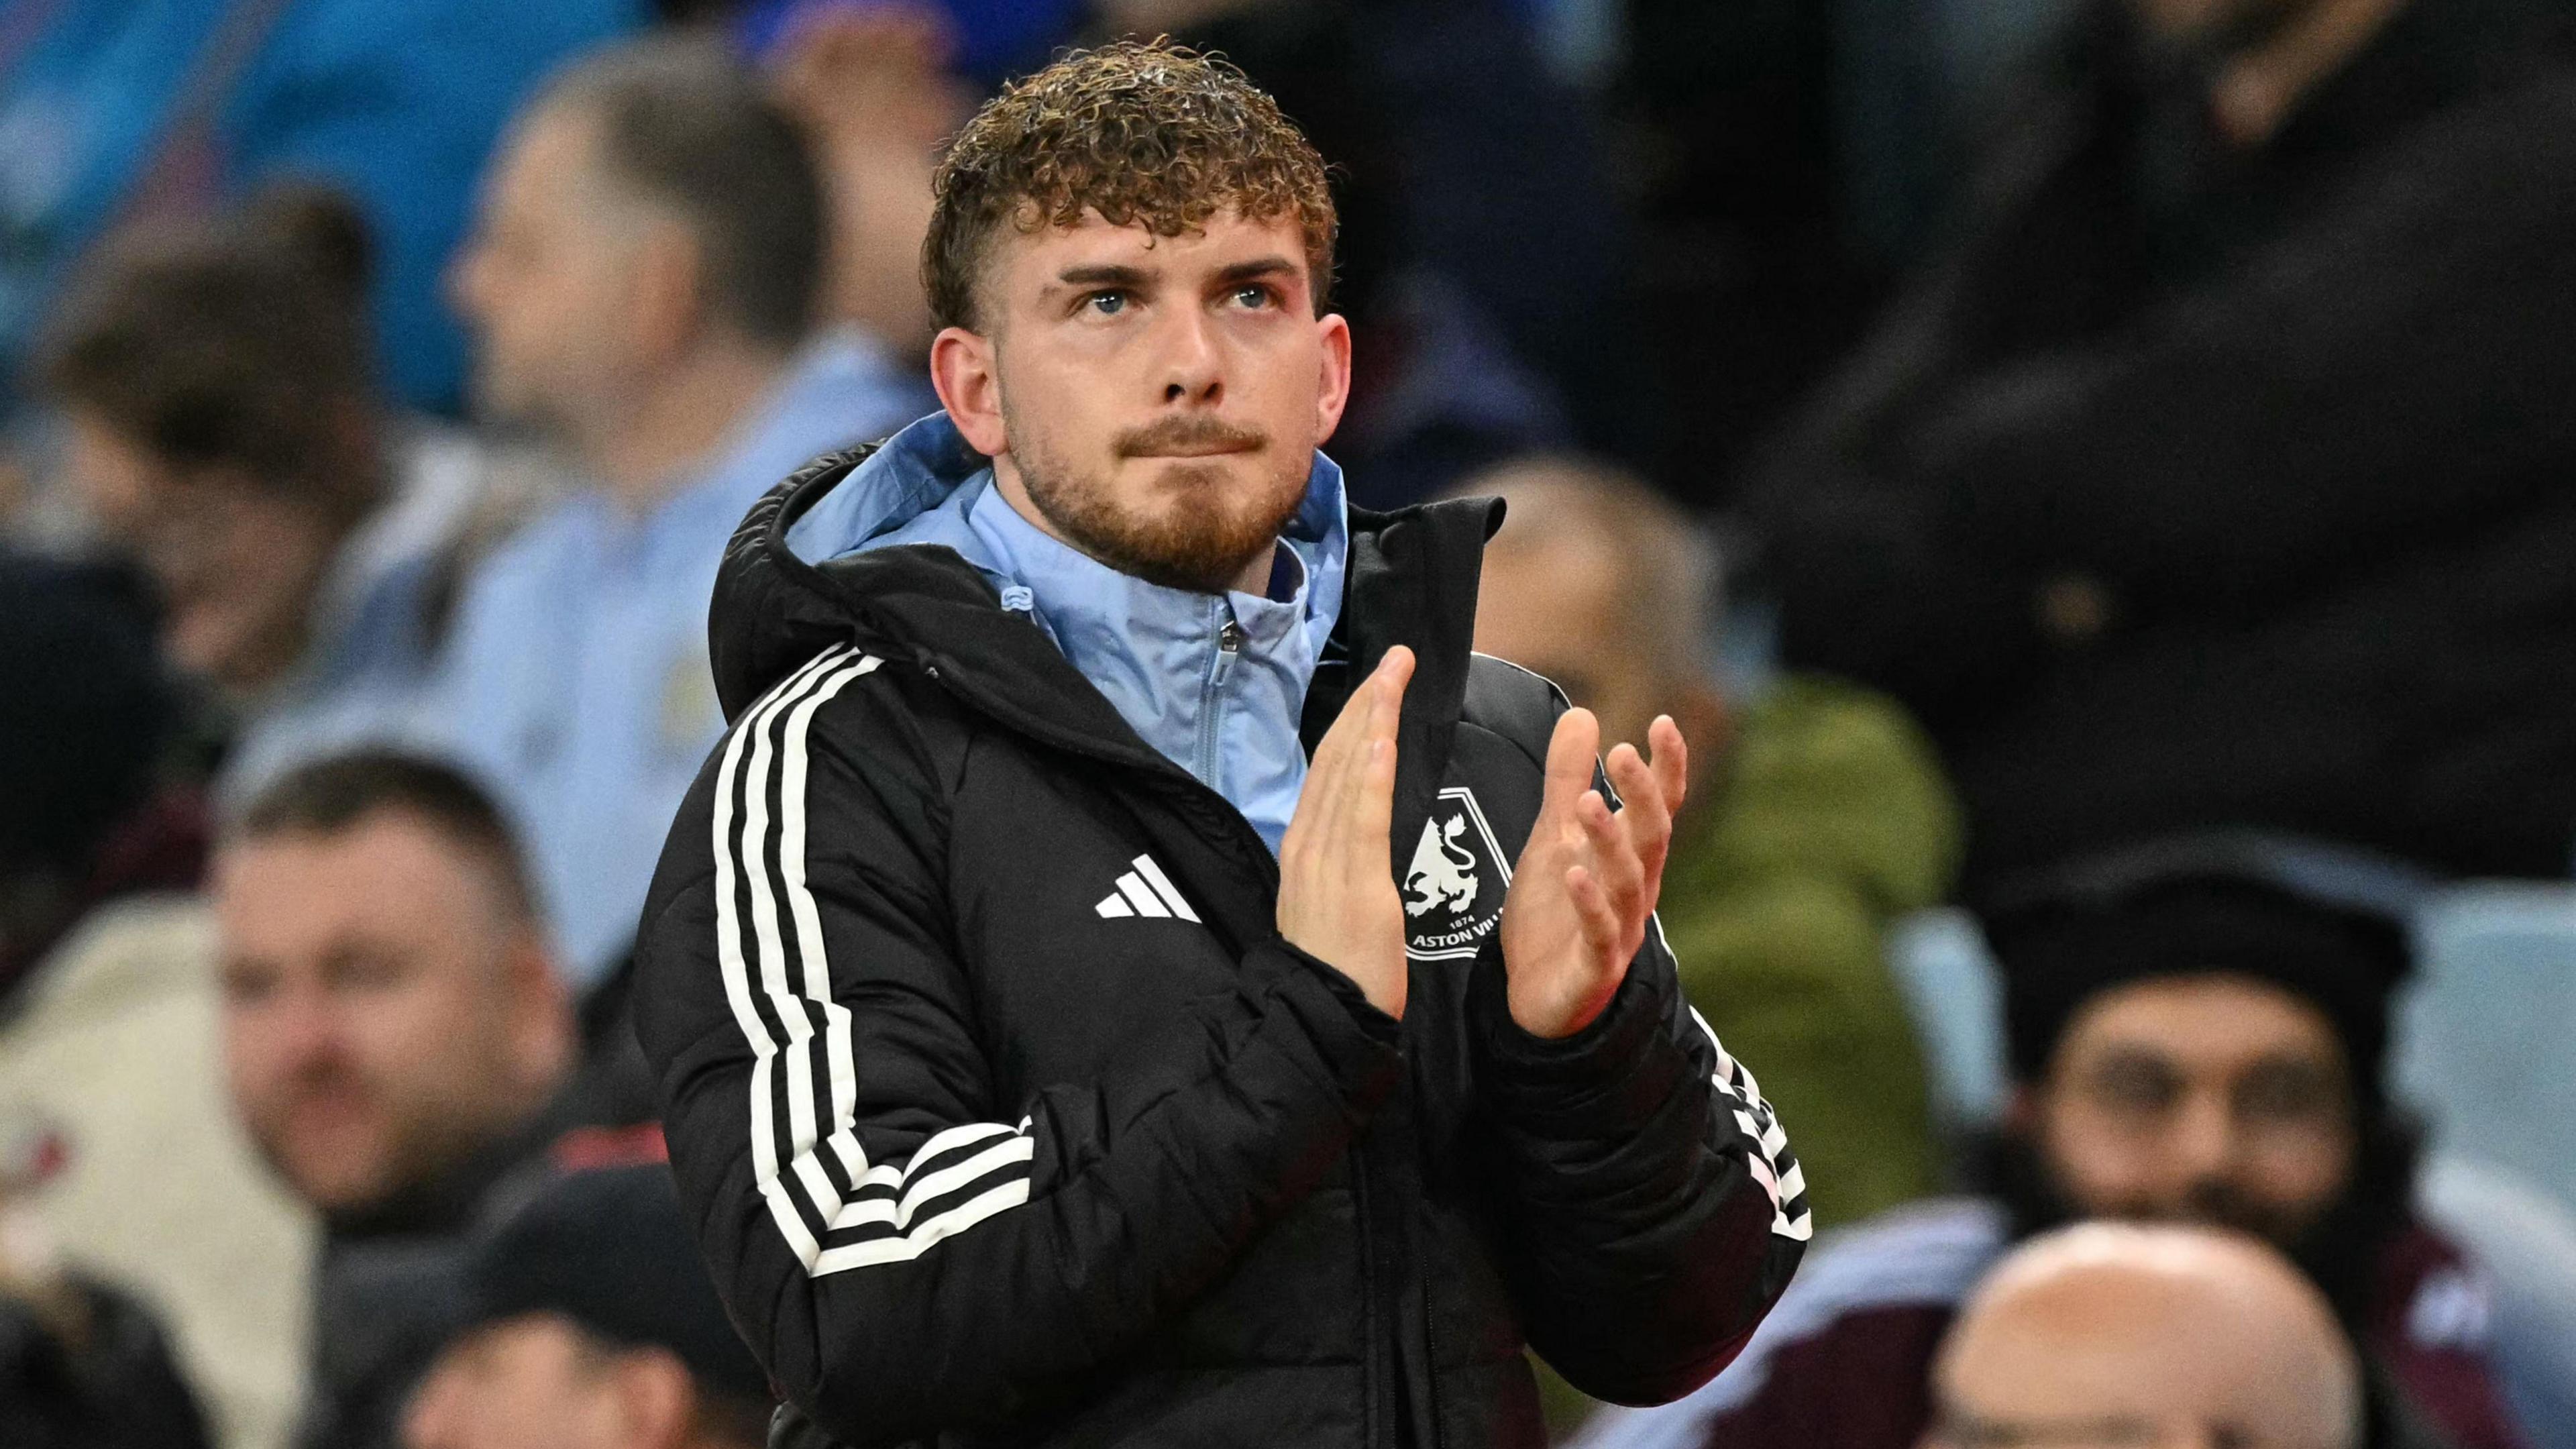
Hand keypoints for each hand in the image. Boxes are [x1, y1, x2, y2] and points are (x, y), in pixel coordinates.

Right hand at [1277, 648, 1413, 1018]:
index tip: (1378, 683)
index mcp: (1303, 848)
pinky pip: (1361, 819)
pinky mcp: (1355, 885)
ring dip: (1371, 720)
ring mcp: (1326, 862)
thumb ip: (1337, 860)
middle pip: (1335, 759)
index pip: (1327, 769)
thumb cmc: (1337, 971)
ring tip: (1393, 674)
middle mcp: (1307, 844)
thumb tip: (1349, 827)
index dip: (1353, 721)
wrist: (1325, 1020)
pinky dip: (1367, 773)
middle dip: (1366, 704)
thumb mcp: (1328, 902)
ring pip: (1346, 775)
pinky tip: (1380, 735)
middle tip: (1396, 658)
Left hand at [1498, 712, 1688, 1037]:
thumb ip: (1566, 780)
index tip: (1662, 723)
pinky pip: (1598, 934)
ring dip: (1611, 842)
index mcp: (1631, 857)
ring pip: (1627, 882)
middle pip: (1651, 839)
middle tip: (1623, 753)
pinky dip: (1589, 905)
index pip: (1659, 807)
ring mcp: (1619, 931)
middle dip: (1642, 796)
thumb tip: (1581, 712)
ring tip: (1590, 802)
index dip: (1666, 768)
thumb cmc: (1555, 913)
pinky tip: (1574, 875)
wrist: (1536, 998)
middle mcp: (1635, 890)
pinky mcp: (1594, 968)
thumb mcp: (1553, 836)